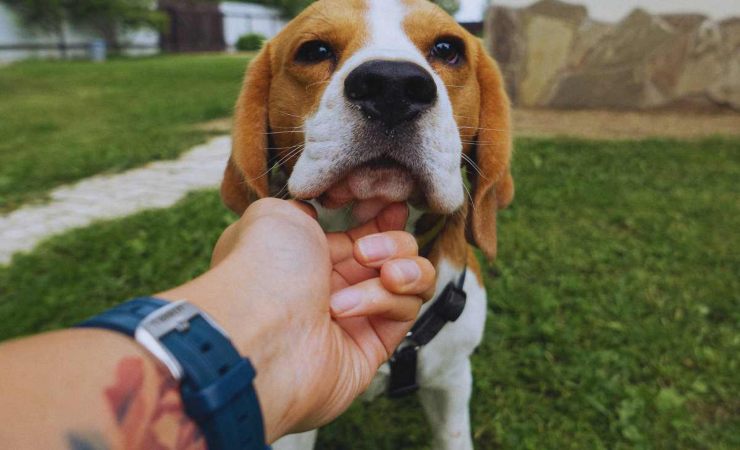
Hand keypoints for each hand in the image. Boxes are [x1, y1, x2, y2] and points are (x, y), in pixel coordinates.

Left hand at [159, 198, 434, 441]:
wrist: (257, 330)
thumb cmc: (261, 268)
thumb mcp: (274, 214)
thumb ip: (304, 205)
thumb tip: (318, 211)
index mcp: (309, 255)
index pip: (364, 232)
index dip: (385, 217)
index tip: (394, 206)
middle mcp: (333, 285)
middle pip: (394, 253)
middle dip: (392, 242)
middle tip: (365, 250)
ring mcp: (355, 316)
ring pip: (411, 282)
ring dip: (404, 269)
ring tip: (384, 273)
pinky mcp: (373, 346)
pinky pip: (405, 312)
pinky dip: (387, 301)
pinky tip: (350, 306)